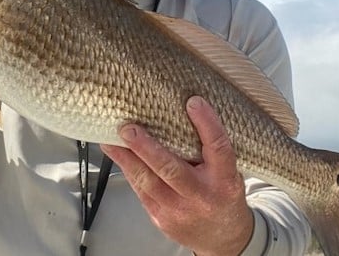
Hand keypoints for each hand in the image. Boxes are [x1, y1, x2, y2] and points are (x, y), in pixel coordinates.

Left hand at [101, 96, 253, 255]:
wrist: (223, 237)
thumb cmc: (222, 195)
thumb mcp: (227, 171)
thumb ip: (209, 149)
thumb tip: (182, 111)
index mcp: (225, 179)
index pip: (219, 148)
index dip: (207, 123)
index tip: (193, 102)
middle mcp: (202, 196)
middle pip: (171, 169)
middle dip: (146, 147)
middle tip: (128, 128)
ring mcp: (180, 211)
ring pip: (147, 182)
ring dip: (126, 159)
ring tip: (111, 140)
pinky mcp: (162, 219)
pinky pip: (141, 191)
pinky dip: (129, 171)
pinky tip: (119, 156)